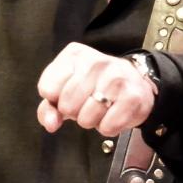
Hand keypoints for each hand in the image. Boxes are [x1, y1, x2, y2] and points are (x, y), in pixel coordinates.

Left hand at [36, 42, 155, 135]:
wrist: (134, 81)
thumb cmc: (95, 85)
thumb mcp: (65, 88)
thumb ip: (49, 107)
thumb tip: (51, 123)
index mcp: (74, 55)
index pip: (47, 89)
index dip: (56, 100)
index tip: (67, 95)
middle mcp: (95, 62)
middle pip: (67, 106)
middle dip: (74, 112)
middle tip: (87, 102)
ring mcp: (115, 78)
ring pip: (86, 119)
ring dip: (92, 121)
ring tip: (101, 107)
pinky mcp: (132, 97)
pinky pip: (107, 127)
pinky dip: (108, 127)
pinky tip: (113, 113)